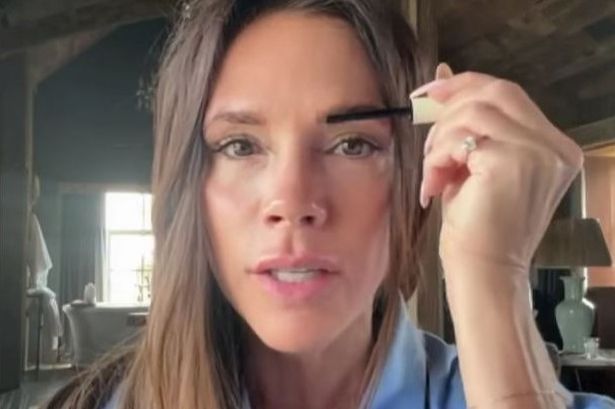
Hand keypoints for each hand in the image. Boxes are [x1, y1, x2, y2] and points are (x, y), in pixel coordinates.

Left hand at [416, 64, 583, 272]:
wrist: (484, 273)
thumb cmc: (478, 227)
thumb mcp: (473, 165)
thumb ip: (466, 123)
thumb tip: (441, 74)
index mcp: (553, 147)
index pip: (509, 95)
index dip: (466, 85)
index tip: (431, 92)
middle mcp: (554, 147)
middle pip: (496, 93)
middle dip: (450, 105)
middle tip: (424, 131)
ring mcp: (538, 153)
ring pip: (474, 112)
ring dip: (440, 139)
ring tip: (433, 174)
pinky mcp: (512, 162)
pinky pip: (461, 138)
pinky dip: (437, 158)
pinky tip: (434, 186)